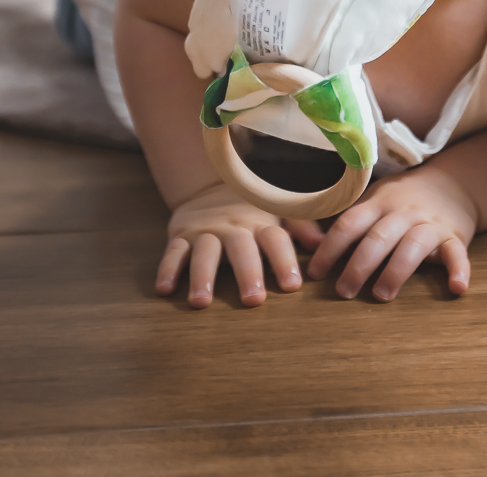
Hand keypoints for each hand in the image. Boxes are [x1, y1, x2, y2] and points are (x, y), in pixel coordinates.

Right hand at [156, 182, 304, 308]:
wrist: (210, 185)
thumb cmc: (252, 211)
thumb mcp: (277, 213)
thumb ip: (300, 228)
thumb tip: (322, 245)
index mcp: (261, 223)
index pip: (276, 240)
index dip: (284, 260)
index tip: (292, 285)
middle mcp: (233, 226)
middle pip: (241, 248)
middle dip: (247, 272)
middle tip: (254, 300)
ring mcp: (205, 230)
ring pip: (204, 251)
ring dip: (202, 276)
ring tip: (201, 302)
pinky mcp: (180, 234)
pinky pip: (172, 251)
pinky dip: (167, 269)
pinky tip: (164, 290)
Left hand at [291, 165, 477, 302]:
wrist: (453, 182)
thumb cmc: (402, 199)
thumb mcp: (375, 199)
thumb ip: (351, 220)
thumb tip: (309, 245)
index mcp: (379, 203)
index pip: (350, 223)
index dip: (330, 247)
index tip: (314, 273)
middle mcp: (403, 212)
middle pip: (379, 237)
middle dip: (359, 264)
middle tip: (344, 291)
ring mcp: (430, 224)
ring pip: (413, 245)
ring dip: (397, 270)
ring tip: (382, 295)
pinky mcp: (455, 236)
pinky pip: (457, 253)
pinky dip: (459, 270)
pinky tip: (456, 288)